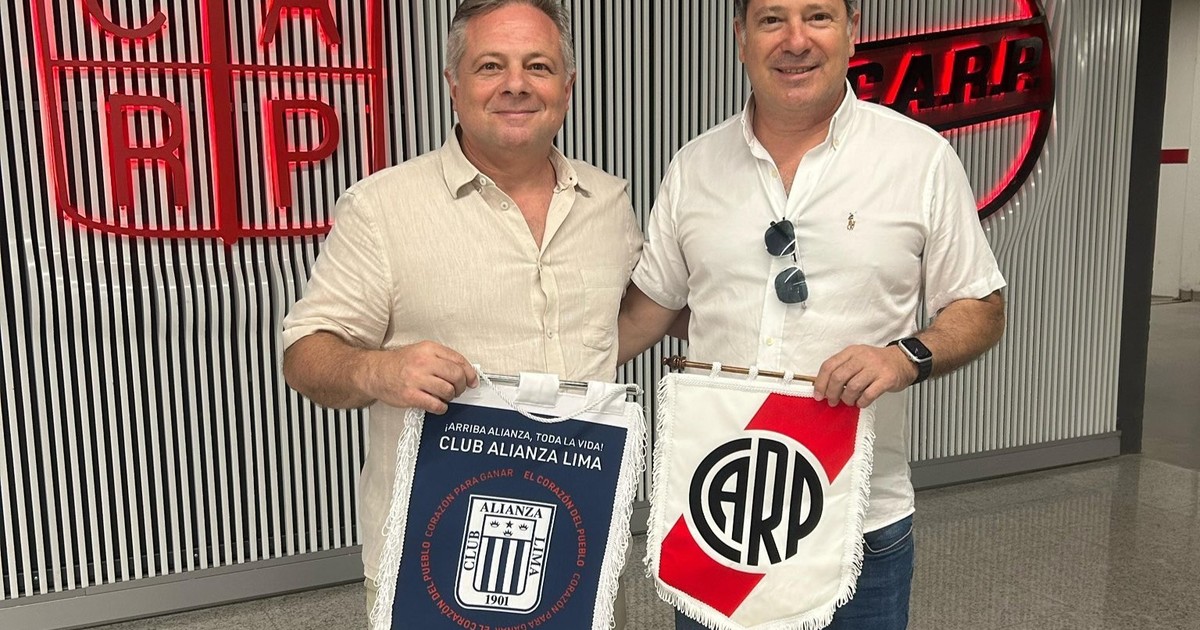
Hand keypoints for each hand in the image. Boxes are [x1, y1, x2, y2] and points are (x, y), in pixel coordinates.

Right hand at [354, 341, 477, 413]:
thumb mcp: (421, 352)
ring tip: (444, 396)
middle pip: (456, 376)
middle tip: (457, 390)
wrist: (375, 372)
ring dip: (450, 397)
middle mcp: (423, 362)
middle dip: (461, 386)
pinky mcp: (411, 396)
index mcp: (429, 349)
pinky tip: (437, 405)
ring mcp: (416, 379)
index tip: (472, 380)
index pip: (459, 360)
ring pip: (448, 391)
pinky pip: (436, 405)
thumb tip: (465, 371)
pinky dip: (441, 407)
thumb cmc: (399, 364)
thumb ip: (442, 359)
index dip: (470, 373)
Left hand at [812, 345, 916, 407]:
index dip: (821, 382)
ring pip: (852, 387)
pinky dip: (861, 402)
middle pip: (838, 377)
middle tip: (832, 401)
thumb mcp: (858, 359)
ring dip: (847, 398)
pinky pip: (869, 394)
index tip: (819, 394)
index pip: (829, 365)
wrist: (903, 360)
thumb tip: (824, 387)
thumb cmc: (878, 363)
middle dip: (832, 393)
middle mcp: (862, 357)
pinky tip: (861, 402)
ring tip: (848, 401)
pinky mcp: (887, 379)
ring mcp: (875, 367)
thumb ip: (842, 369)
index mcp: (852, 352)